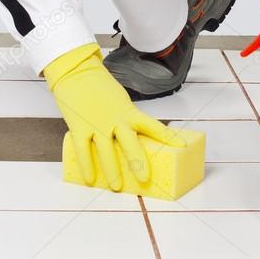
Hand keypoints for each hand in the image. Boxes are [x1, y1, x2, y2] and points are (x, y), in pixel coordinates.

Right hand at [43, 42, 185, 189]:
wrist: (77, 71)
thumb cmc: (100, 88)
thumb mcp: (120, 101)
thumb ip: (125, 120)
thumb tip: (130, 142)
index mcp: (129, 111)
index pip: (152, 125)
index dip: (168, 136)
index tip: (182, 146)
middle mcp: (115, 119)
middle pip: (130, 143)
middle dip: (138, 162)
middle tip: (145, 179)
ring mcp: (97, 123)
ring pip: (106, 151)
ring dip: (112, 170)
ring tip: (116, 187)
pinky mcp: (79, 126)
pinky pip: (83, 150)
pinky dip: (86, 165)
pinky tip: (89, 179)